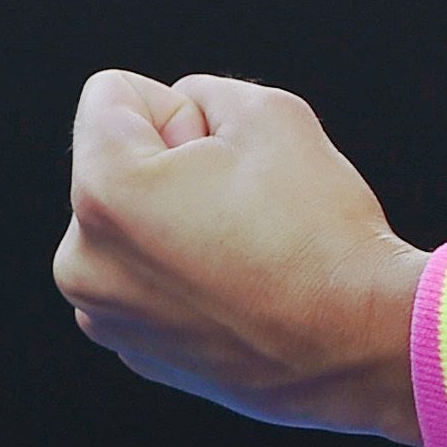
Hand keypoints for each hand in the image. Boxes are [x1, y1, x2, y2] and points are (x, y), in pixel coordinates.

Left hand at [52, 68, 429, 443]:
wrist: (362, 343)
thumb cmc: (320, 230)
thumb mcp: (268, 113)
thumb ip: (203, 94)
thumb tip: (182, 119)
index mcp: (104, 193)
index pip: (111, 95)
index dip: (180, 109)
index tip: (223, 154)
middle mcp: (84, 262)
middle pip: (117, 162)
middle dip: (171, 165)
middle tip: (242, 204)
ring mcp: (106, 317)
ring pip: (131, 223)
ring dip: (174, 219)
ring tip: (243, 248)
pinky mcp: (136, 351)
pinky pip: (146, 279)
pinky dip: (182, 273)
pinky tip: (239, 289)